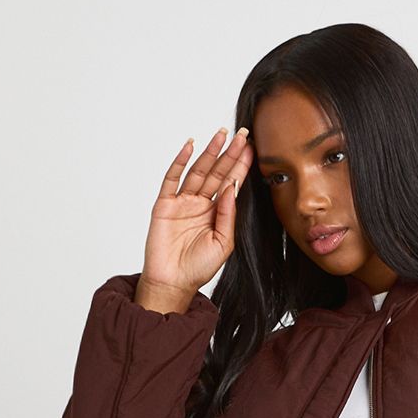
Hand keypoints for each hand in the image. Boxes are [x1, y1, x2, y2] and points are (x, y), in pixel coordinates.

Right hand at [138, 127, 253, 302]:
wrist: (173, 283)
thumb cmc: (198, 268)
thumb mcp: (223, 243)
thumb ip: (228, 215)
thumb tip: (232, 187)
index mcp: (216, 213)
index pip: (230, 183)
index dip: (240, 166)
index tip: (252, 148)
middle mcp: (200, 204)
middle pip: (217, 172)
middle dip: (229, 153)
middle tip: (242, 135)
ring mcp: (182, 202)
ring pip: (198, 171)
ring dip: (209, 152)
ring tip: (221, 135)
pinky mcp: (165, 204)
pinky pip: (172, 179)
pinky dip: (180, 162)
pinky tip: (190, 147)